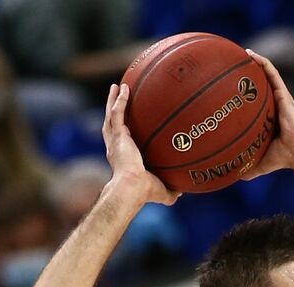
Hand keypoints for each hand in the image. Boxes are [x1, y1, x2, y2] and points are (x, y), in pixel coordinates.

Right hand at [102, 84, 176, 205]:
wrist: (133, 188)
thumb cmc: (145, 193)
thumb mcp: (162, 192)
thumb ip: (171, 191)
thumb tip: (182, 192)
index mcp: (123, 157)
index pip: (121, 140)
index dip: (122, 131)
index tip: (127, 124)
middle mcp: (116, 146)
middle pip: (112, 123)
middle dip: (113, 109)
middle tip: (117, 96)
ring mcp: (115, 139)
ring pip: (111, 114)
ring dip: (113, 99)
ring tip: (117, 87)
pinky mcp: (118, 135)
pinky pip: (117, 113)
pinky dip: (120, 100)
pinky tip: (124, 88)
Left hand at [240, 49, 293, 180]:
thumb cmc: (285, 158)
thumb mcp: (260, 164)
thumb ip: (246, 169)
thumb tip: (229, 178)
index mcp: (265, 120)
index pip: (252, 104)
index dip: (240, 95)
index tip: (224, 89)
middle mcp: (271, 106)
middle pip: (256, 86)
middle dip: (243, 76)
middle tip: (227, 67)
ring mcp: (278, 98)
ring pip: (264, 75)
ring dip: (252, 63)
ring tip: (238, 54)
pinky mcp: (283, 93)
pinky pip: (272, 73)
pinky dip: (262, 62)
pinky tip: (250, 54)